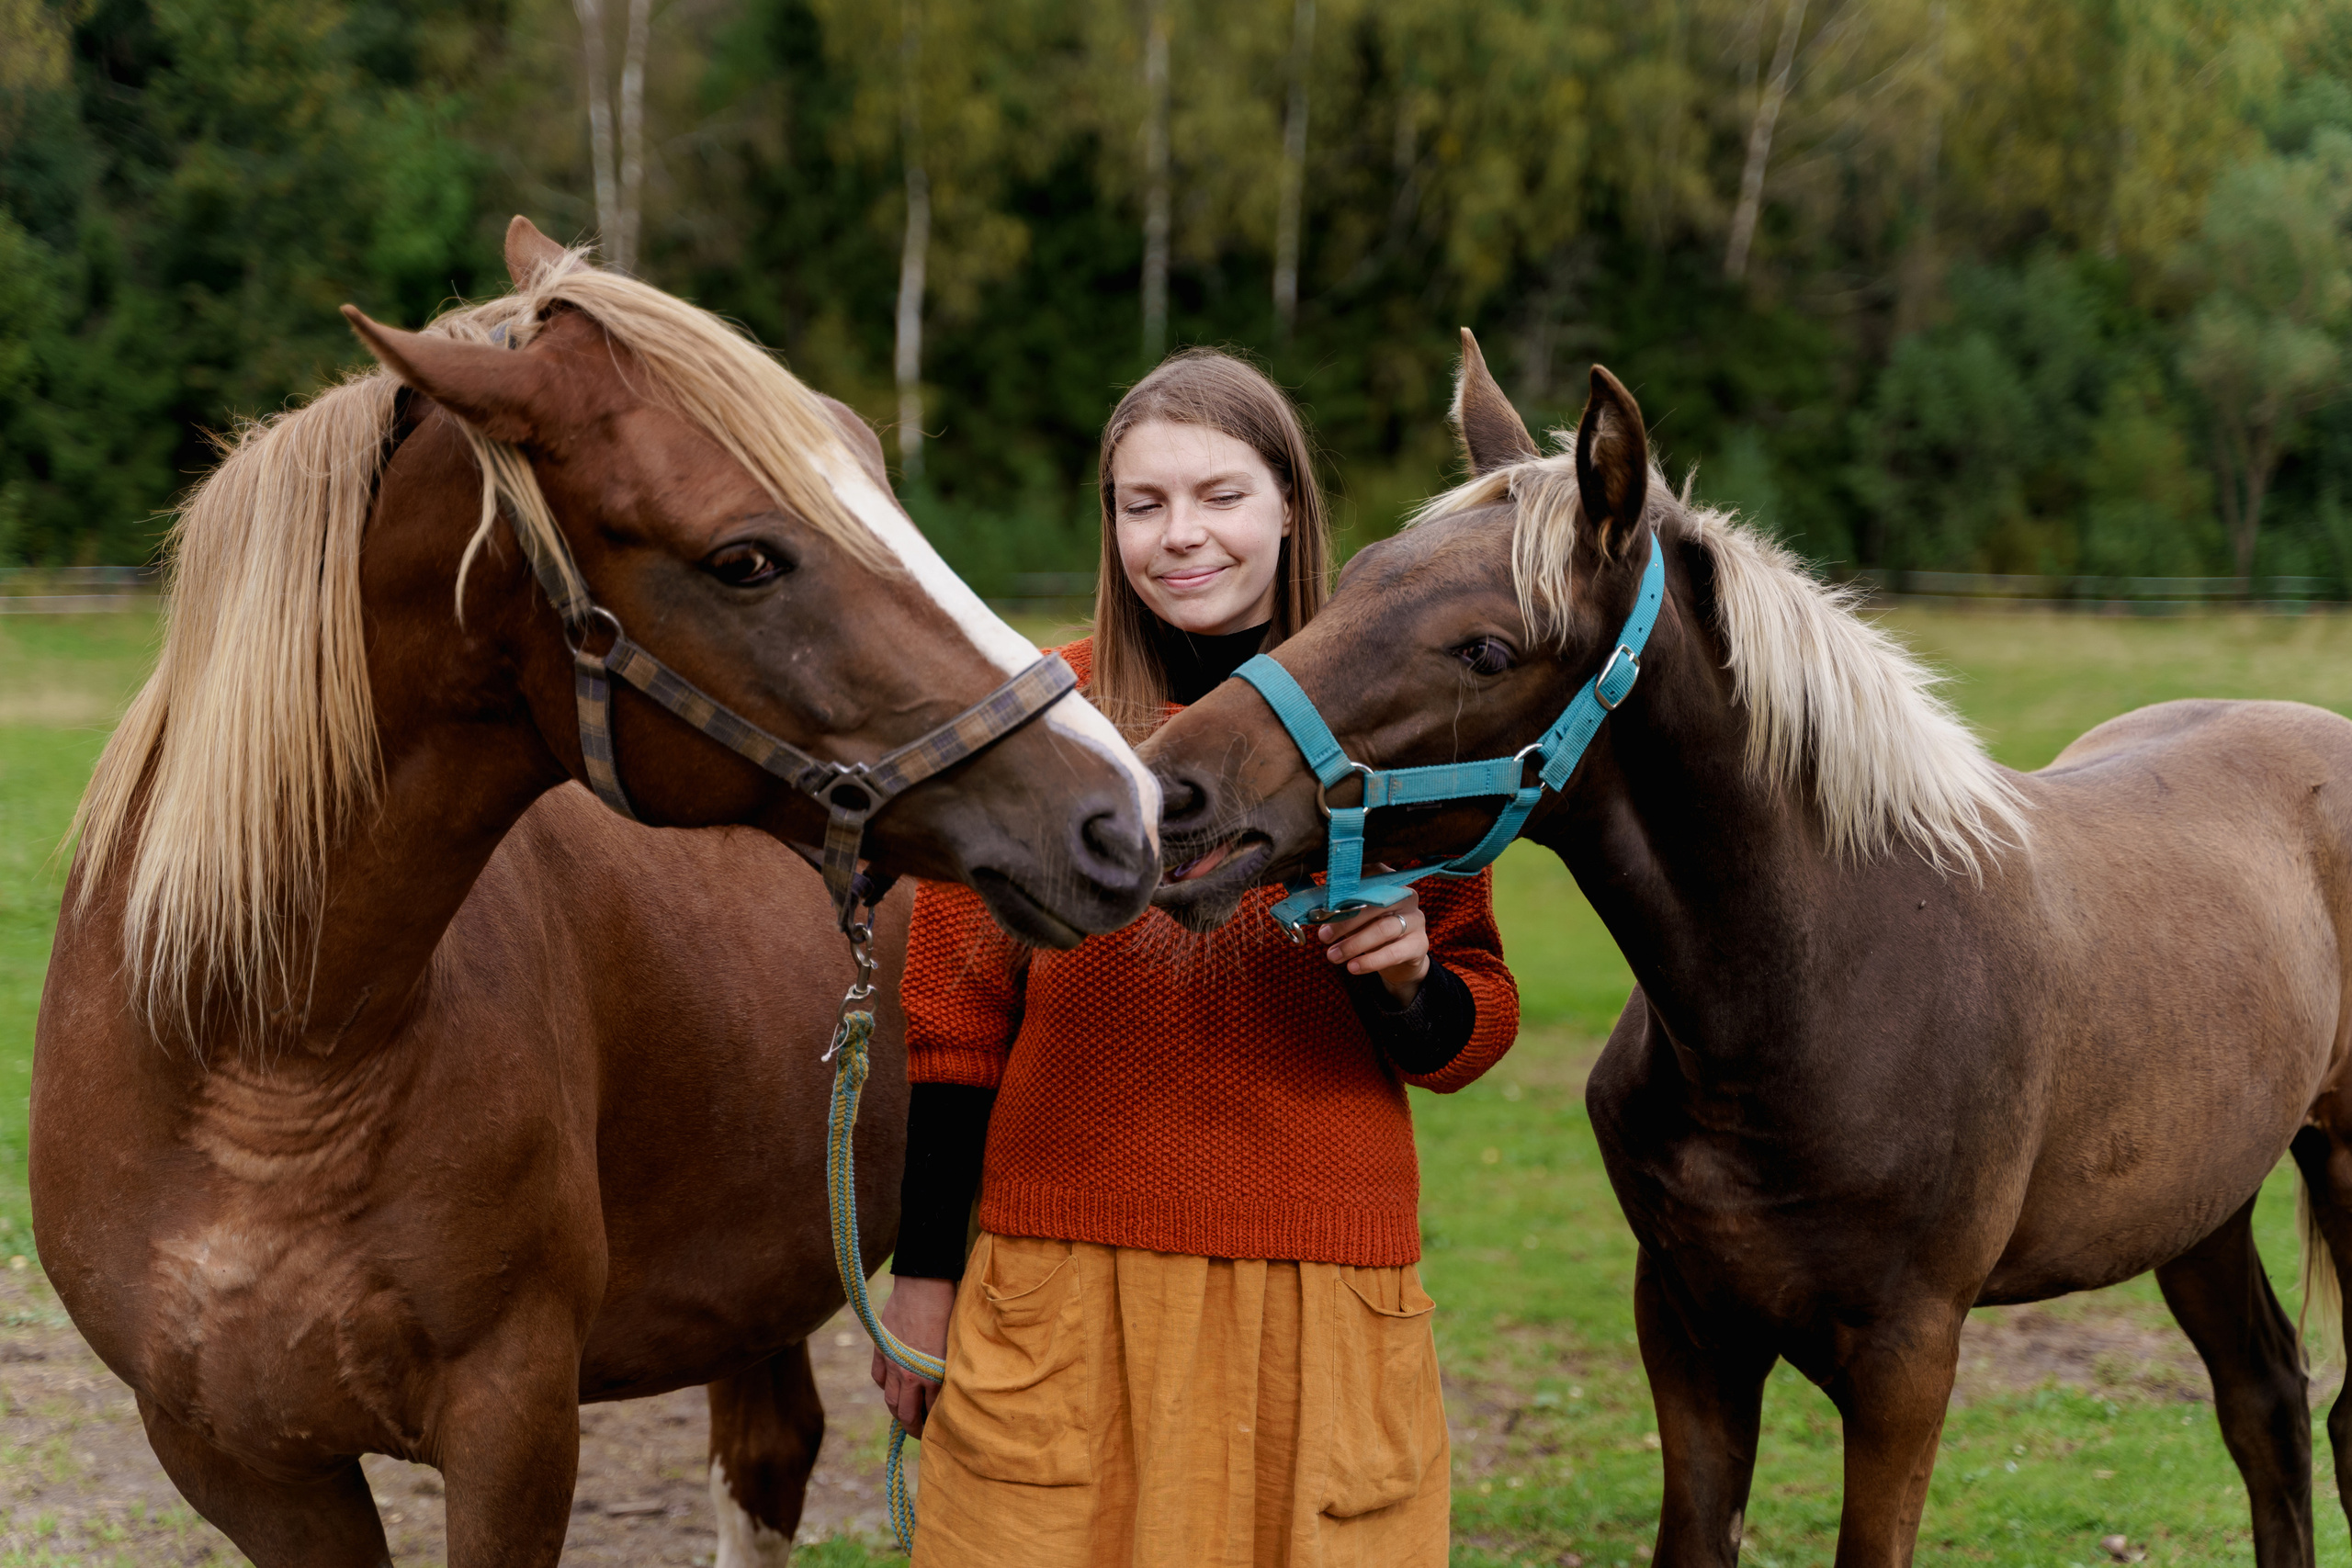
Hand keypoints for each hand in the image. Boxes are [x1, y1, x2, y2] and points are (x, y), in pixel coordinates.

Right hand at [870, 1275, 954, 1435]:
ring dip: (898, 1411)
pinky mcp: (881, 1350)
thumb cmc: (948, 1311)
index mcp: (934, 1375)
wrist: (923, 1284)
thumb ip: (947, 1370)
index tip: (938, 1430)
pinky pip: (878, 1378)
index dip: (935, 1424)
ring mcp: (893, 1364)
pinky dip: (885, 1386)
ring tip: (905, 1415)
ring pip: (890, 1400)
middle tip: (920, 1432)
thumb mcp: (954, 1345)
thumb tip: (947, 1387)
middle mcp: (911, 1375)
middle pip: (906, 1414)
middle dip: (914, 1428)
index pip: (933, 1411)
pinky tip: (893, 1386)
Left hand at [1320, 887, 1429, 1006]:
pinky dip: (1370, 961)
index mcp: (1389, 882)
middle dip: (1345, 922)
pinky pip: (1393, 952)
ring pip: (1383, 929)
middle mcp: (1406, 896)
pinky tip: (1353, 967)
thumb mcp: (1358, 917)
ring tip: (1333, 956)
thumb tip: (1317, 914)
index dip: (1346, 890)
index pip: (1369, 877)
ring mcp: (1416, 919)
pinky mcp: (1420, 943)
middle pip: (1374, 905)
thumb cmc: (1374, 929)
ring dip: (1354, 944)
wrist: (1401, 958)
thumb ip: (1342, 911)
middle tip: (1323, 937)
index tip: (1324, 906)